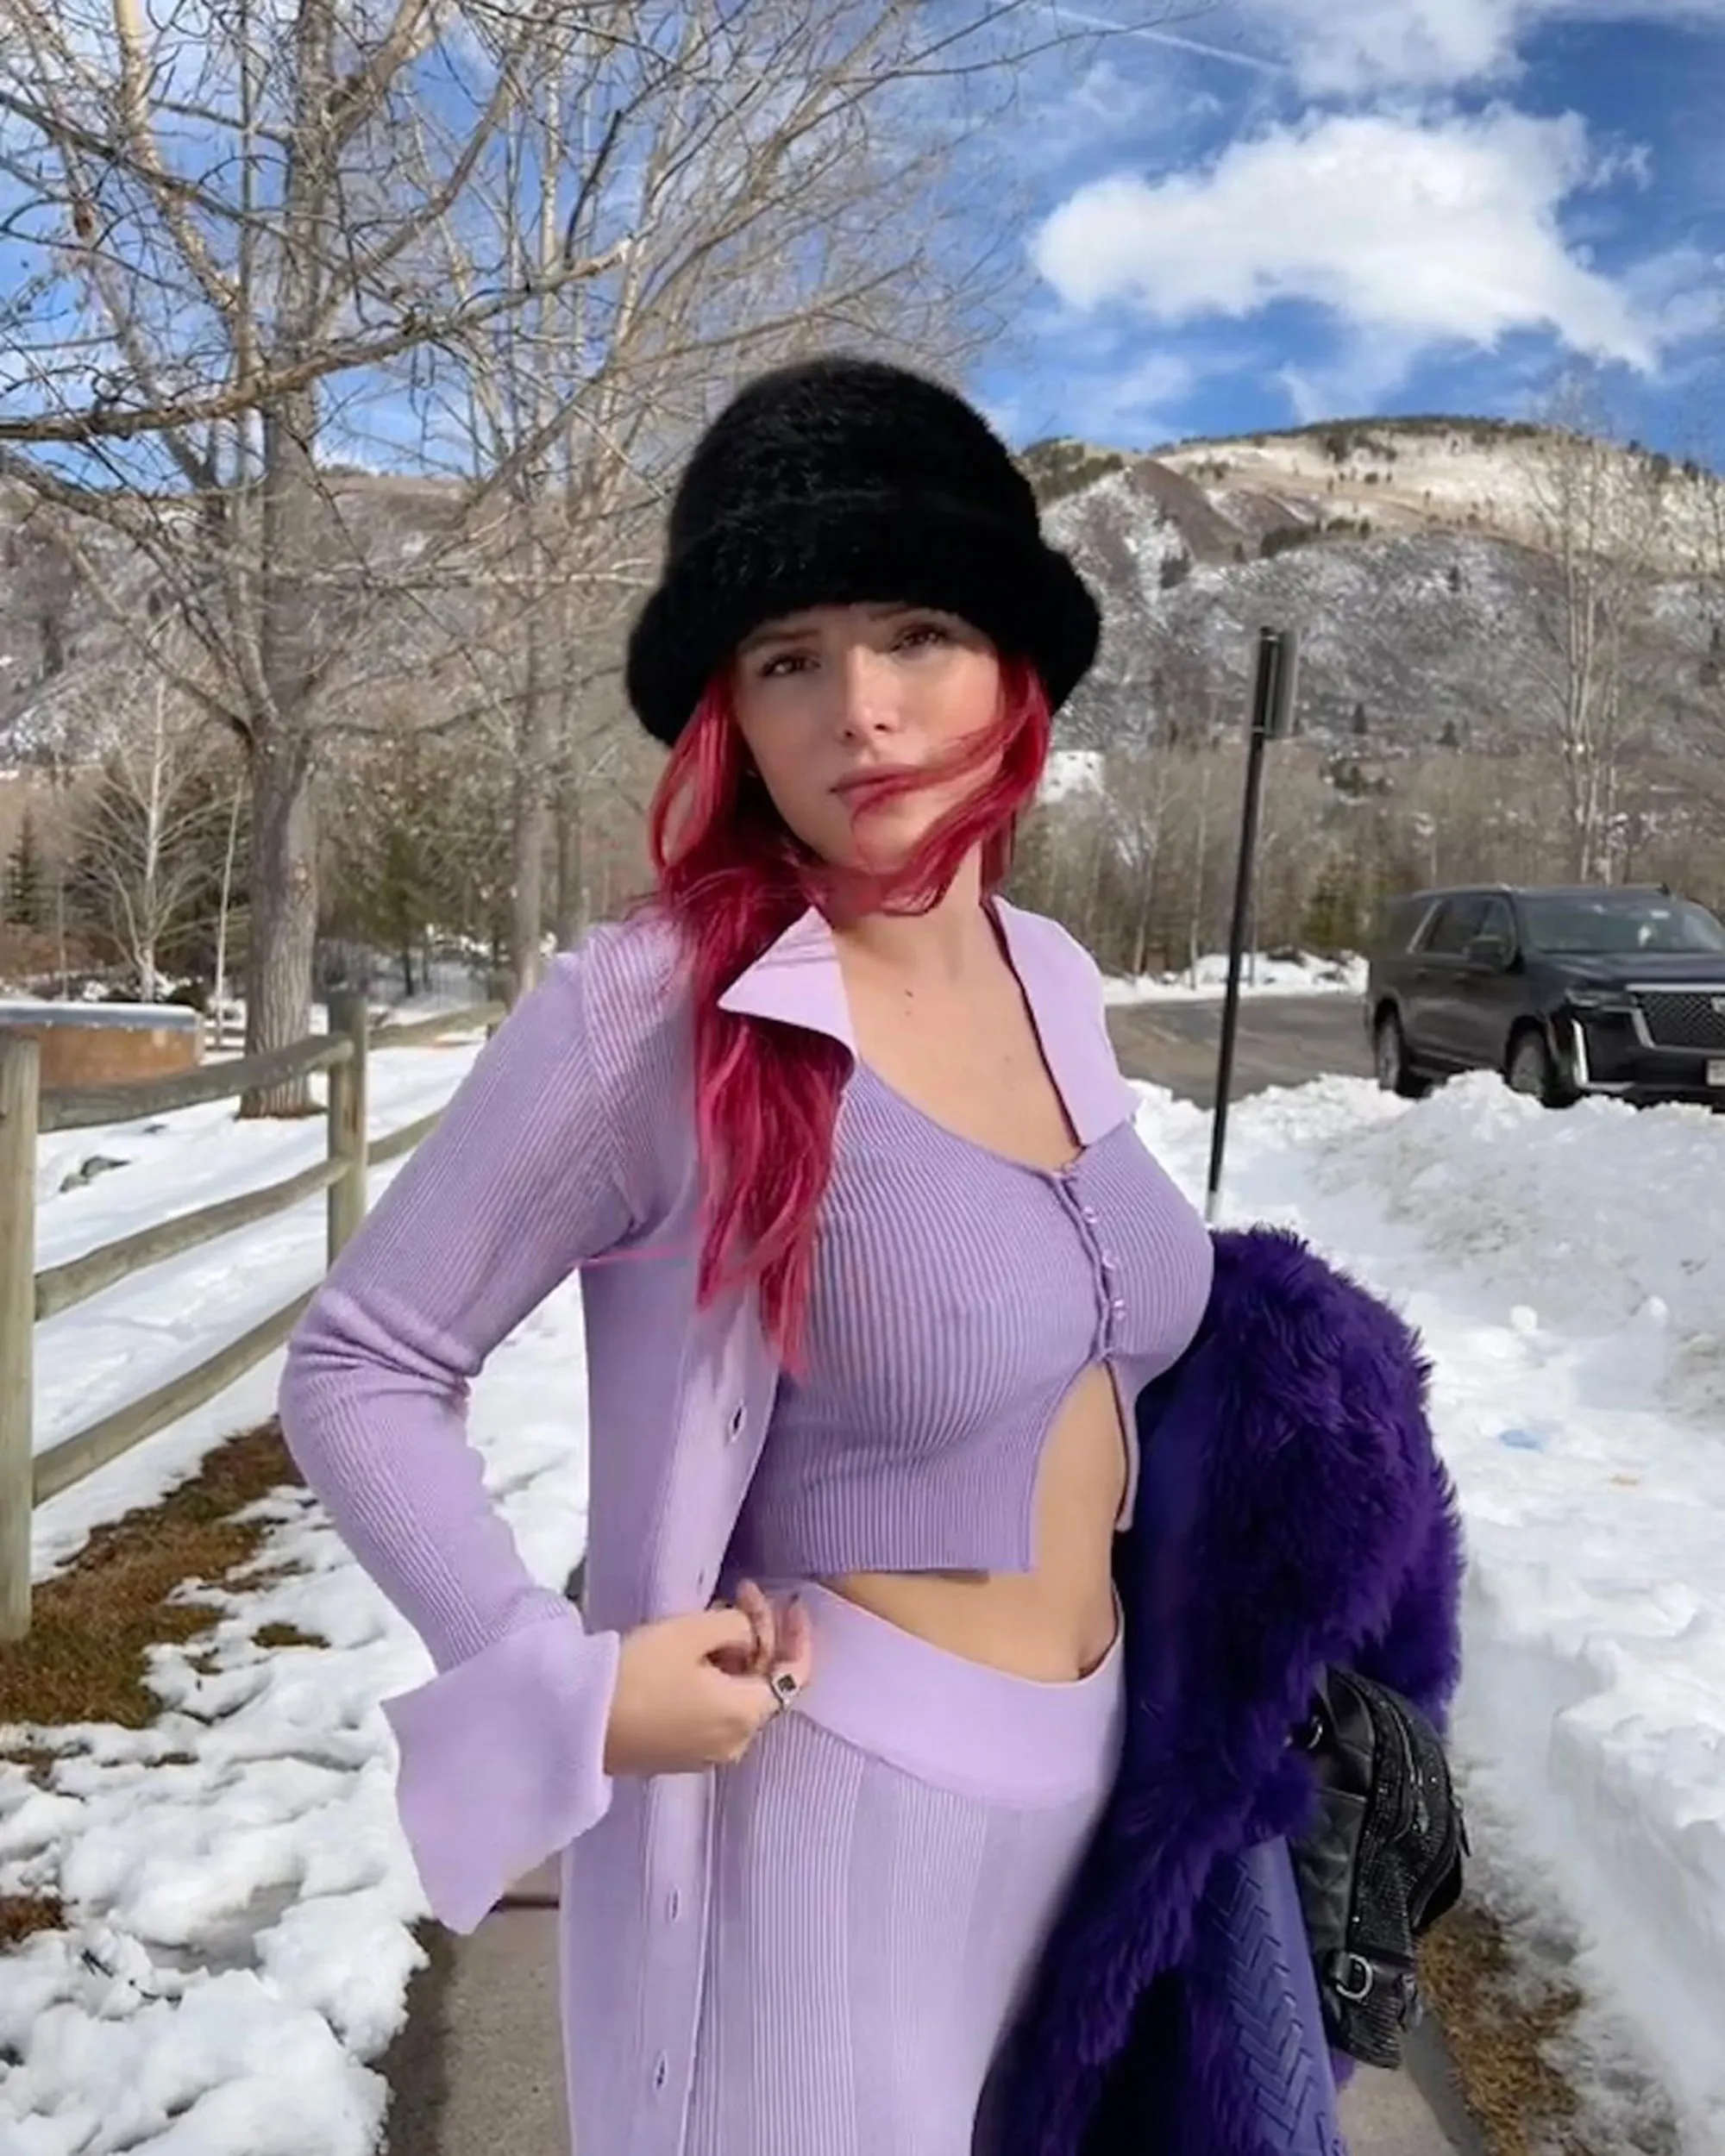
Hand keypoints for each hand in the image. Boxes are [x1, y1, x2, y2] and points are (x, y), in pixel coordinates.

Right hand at [602, 1585, 812, 1776]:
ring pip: (739, 1697)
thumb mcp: (691, 1633)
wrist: (579, 1725)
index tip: (791, 1601)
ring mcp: (707, 1754)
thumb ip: (736, 1626)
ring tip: (715, 1617)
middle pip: (765, 1683)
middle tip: (739, 1594)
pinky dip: (718, 1681)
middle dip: (760, 1636)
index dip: (799, 1635)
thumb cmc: (638, 1674)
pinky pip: (715, 1713)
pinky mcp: (679, 1755)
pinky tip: (697, 1654)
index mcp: (747, 1715)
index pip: (794, 1675)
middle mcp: (736, 1743)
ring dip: (738, 1656)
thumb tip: (749, 1636)